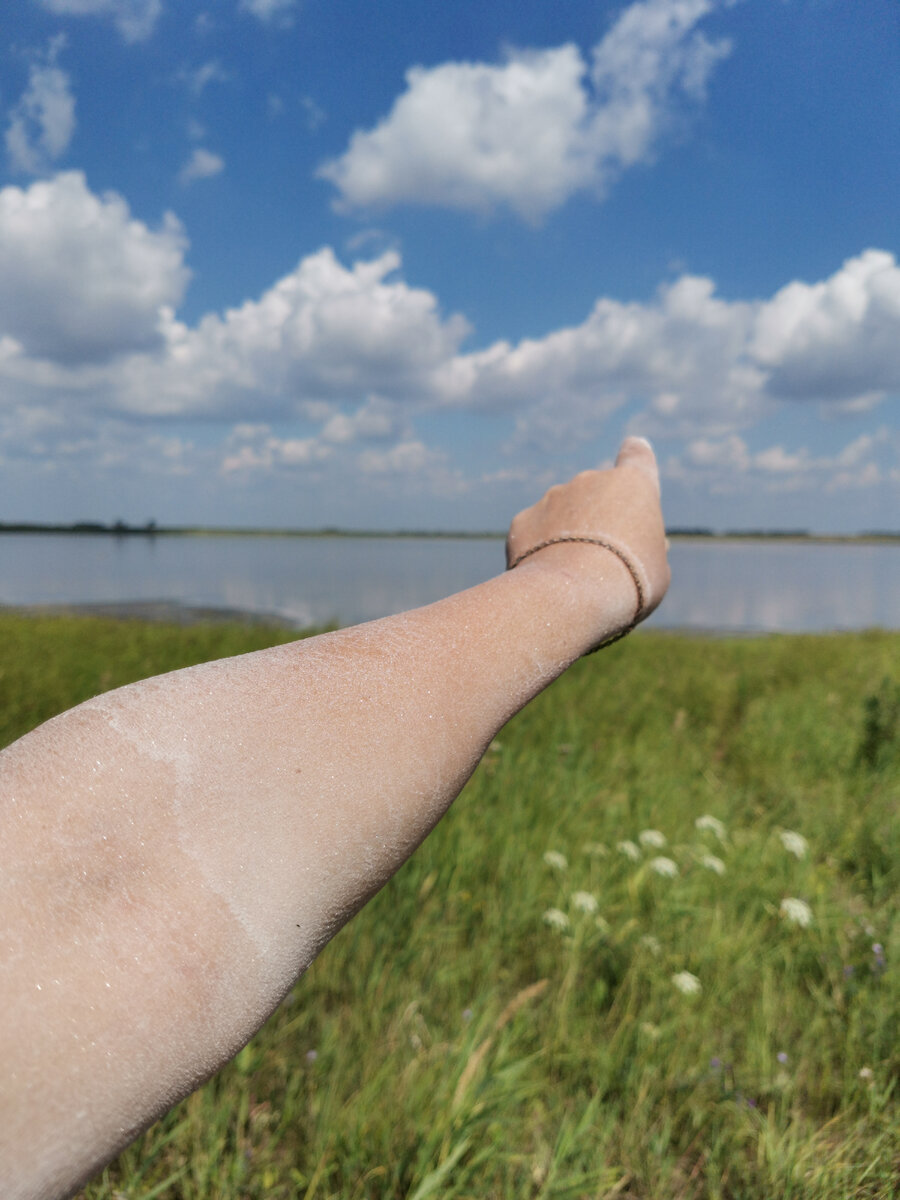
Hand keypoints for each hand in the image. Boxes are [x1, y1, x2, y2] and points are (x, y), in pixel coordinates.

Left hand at [506, 437, 669, 622]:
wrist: (573, 596)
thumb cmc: (629, 583)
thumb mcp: (655, 567)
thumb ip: (645, 545)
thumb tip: (635, 544)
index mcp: (632, 484)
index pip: (637, 454)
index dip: (636, 458)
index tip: (633, 457)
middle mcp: (590, 480)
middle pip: (596, 493)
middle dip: (598, 518)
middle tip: (604, 559)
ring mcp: (552, 497)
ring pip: (561, 514)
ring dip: (566, 535)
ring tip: (574, 575)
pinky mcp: (523, 520)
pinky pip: (535, 534)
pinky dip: (540, 551)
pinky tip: (548, 578)